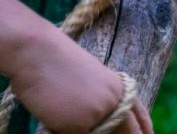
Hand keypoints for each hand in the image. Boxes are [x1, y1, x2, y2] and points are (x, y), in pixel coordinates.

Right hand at [9, 28, 151, 133]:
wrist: (36, 51)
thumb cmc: (54, 62)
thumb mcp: (89, 79)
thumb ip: (103, 100)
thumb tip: (104, 123)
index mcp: (120, 89)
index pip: (141, 121)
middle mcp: (116, 102)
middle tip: (96, 130)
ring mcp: (100, 114)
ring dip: (82, 130)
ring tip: (66, 113)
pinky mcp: (79, 125)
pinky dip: (61, 131)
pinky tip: (52, 116)